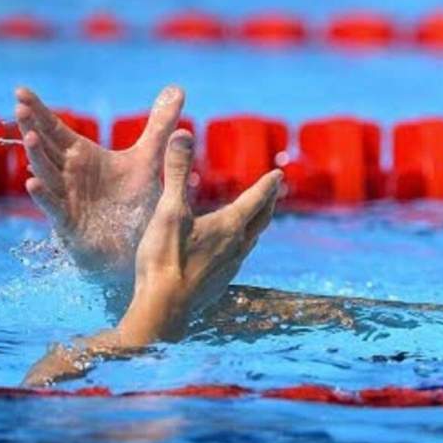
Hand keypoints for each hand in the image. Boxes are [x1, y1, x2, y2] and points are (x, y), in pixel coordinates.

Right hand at [14, 85, 185, 289]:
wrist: (136, 243)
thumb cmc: (134, 200)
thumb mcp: (149, 158)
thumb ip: (160, 125)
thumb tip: (178, 89)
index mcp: (81, 156)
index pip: (54, 128)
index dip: (38, 111)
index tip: (21, 91)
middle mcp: (69, 174)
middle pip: (44, 147)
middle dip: (32, 127)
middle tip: (21, 107)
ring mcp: (67, 198)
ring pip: (45, 174)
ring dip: (37, 157)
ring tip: (31, 137)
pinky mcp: (70, 224)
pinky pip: (53, 209)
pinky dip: (44, 197)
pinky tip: (33, 184)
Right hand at [118, 129, 281, 343]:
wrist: (163, 310)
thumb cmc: (164, 259)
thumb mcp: (168, 210)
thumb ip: (176, 172)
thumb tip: (183, 133)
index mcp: (229, 227)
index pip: (255, 200)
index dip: (267, 185)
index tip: (279, 173)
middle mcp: (236, 247)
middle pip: (260, 221)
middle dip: (268, 203)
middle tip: (275, 192)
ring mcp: (230, 267)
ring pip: (250, 241)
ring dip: (256, 226)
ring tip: (257, 219)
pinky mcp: (219, 284)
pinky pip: (237, 259)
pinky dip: (240, 246)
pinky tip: (230, 252)